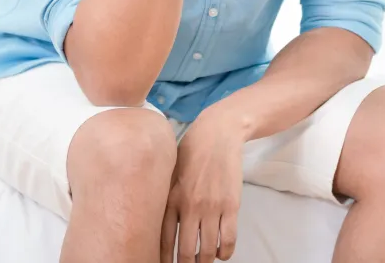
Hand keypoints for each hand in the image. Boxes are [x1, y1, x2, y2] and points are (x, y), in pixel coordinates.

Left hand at [161, 110, 244, 262]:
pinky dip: (225, 252)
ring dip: (206, 261)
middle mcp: (190, 207)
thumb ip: (164, 198)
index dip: (164, 260)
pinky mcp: (231, 205)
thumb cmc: (190, 152)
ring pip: (208, 249)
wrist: (218, 134)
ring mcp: (212, 207)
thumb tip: (153, 223)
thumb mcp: (169, 173)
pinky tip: (222, 254)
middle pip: (186, 251)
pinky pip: (228, 238)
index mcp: (171, 200)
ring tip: (204, 262)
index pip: (164, 242)